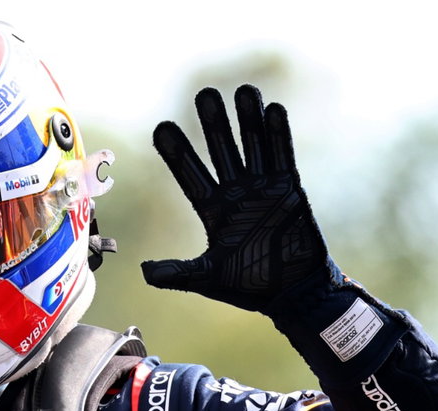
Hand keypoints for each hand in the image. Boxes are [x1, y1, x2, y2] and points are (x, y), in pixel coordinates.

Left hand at [140, 85, 328, 312]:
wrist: (293, 293)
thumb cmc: (252, 287)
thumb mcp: (209, 278)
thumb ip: (179, 273)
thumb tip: (144, 272)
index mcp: (214, 211)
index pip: (190, 175)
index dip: (177, 153)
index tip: (162, 127)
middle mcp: (237, 194)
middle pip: (221, 151)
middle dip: (213, 124)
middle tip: (204, 94)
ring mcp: (264, 189)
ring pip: (253, 147)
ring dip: (248, 121)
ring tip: (242, 90)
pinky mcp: (290, 190)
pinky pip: (283, 157)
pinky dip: (279, 135)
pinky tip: (273, 110)